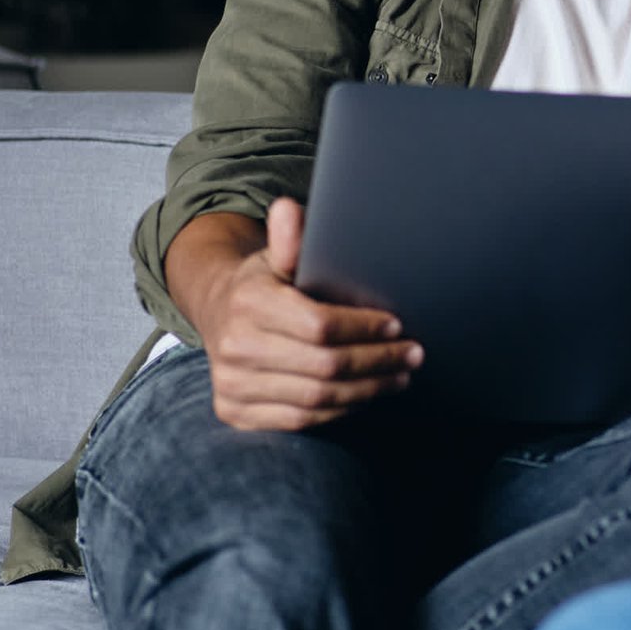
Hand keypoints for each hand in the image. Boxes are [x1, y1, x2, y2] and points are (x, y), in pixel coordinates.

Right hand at [191, 198, 423, 430]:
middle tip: (413, 355)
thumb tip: (289, 208)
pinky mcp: (233, 412)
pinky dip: (339, 411)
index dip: (364, 328)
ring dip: (366, 390)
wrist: (217, 315)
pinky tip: (365, 396)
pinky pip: (298, 421)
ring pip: (315, 399)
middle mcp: (235, 347)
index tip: (397, 326)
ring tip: (398, 376)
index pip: (320, 325)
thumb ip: (289, 239)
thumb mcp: (276, 256)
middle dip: (377, 361)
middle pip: (324, 366)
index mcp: (249, 303)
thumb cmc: (264, 284)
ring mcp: (232, 384)